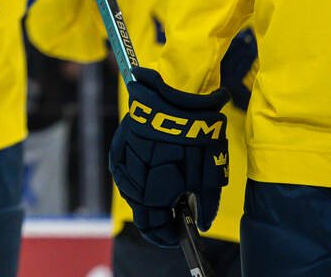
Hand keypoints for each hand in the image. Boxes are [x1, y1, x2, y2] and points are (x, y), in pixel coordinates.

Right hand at [108, 66, 228, 245]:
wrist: (176, 95)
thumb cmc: (197, 136)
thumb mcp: (211, 174)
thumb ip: (206, 204)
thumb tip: (202, 222)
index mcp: (153, 192)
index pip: (153, 227)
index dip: (166, 235)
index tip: (177, 235)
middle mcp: (132, 181)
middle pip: (141, 212)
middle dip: (158, 217)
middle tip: (175, 215)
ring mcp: (122, 162)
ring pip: (130, 192)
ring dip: (146, 199)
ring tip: (165, 194)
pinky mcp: (119, 145)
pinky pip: (124, 172)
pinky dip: (136, 179)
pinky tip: (150, 175)